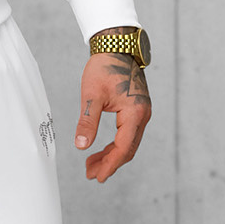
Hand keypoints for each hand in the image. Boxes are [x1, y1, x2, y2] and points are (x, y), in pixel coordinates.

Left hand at [74, 53, 151, 181]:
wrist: (117, 47)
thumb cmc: (104, 67)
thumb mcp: (92, 95)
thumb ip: (87, 122)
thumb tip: (81, 146)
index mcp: (135, 113)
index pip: (123, 148)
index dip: (110, 165)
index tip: (97, 177)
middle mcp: (143, 115)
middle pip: (128, 149)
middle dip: (109, 163)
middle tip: (91, 174)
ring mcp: (142, 112)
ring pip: (128, 143)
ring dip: (111, 155)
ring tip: (92, 164)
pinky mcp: (137, 109)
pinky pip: (128, 133)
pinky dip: (115, 144)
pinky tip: (101, 148)